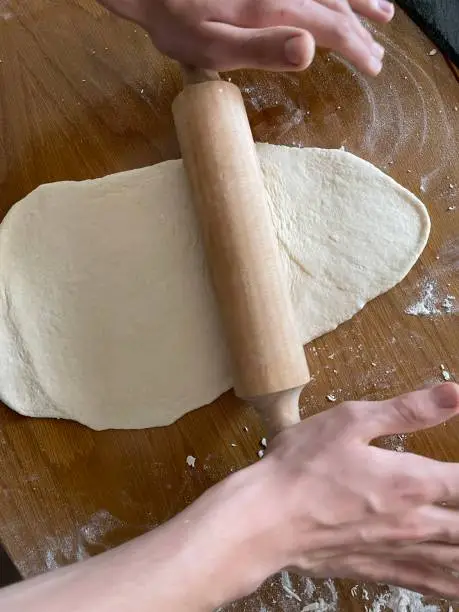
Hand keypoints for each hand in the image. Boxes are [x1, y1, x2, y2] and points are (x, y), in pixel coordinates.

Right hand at [3, 384, 458, 611]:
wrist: (265, 519)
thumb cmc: (303, 466)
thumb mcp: (351, 421)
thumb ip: (408, 409)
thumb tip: (455, 392)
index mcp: (413, 480)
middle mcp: (417, 523)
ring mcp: (401, 552)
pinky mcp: (382, 570)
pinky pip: (435, 587)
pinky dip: (454, 586)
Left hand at [98, 0, 393, 73]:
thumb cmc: (177, 21)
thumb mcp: (214, 46)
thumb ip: (261, 49)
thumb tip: (308, 51)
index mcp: (276, 9)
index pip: (332, 29)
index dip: (357, 49)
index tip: (374, 67)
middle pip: (337, 6)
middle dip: (361, 31)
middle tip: (379, 54)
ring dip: (358, 1)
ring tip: (383, 13)